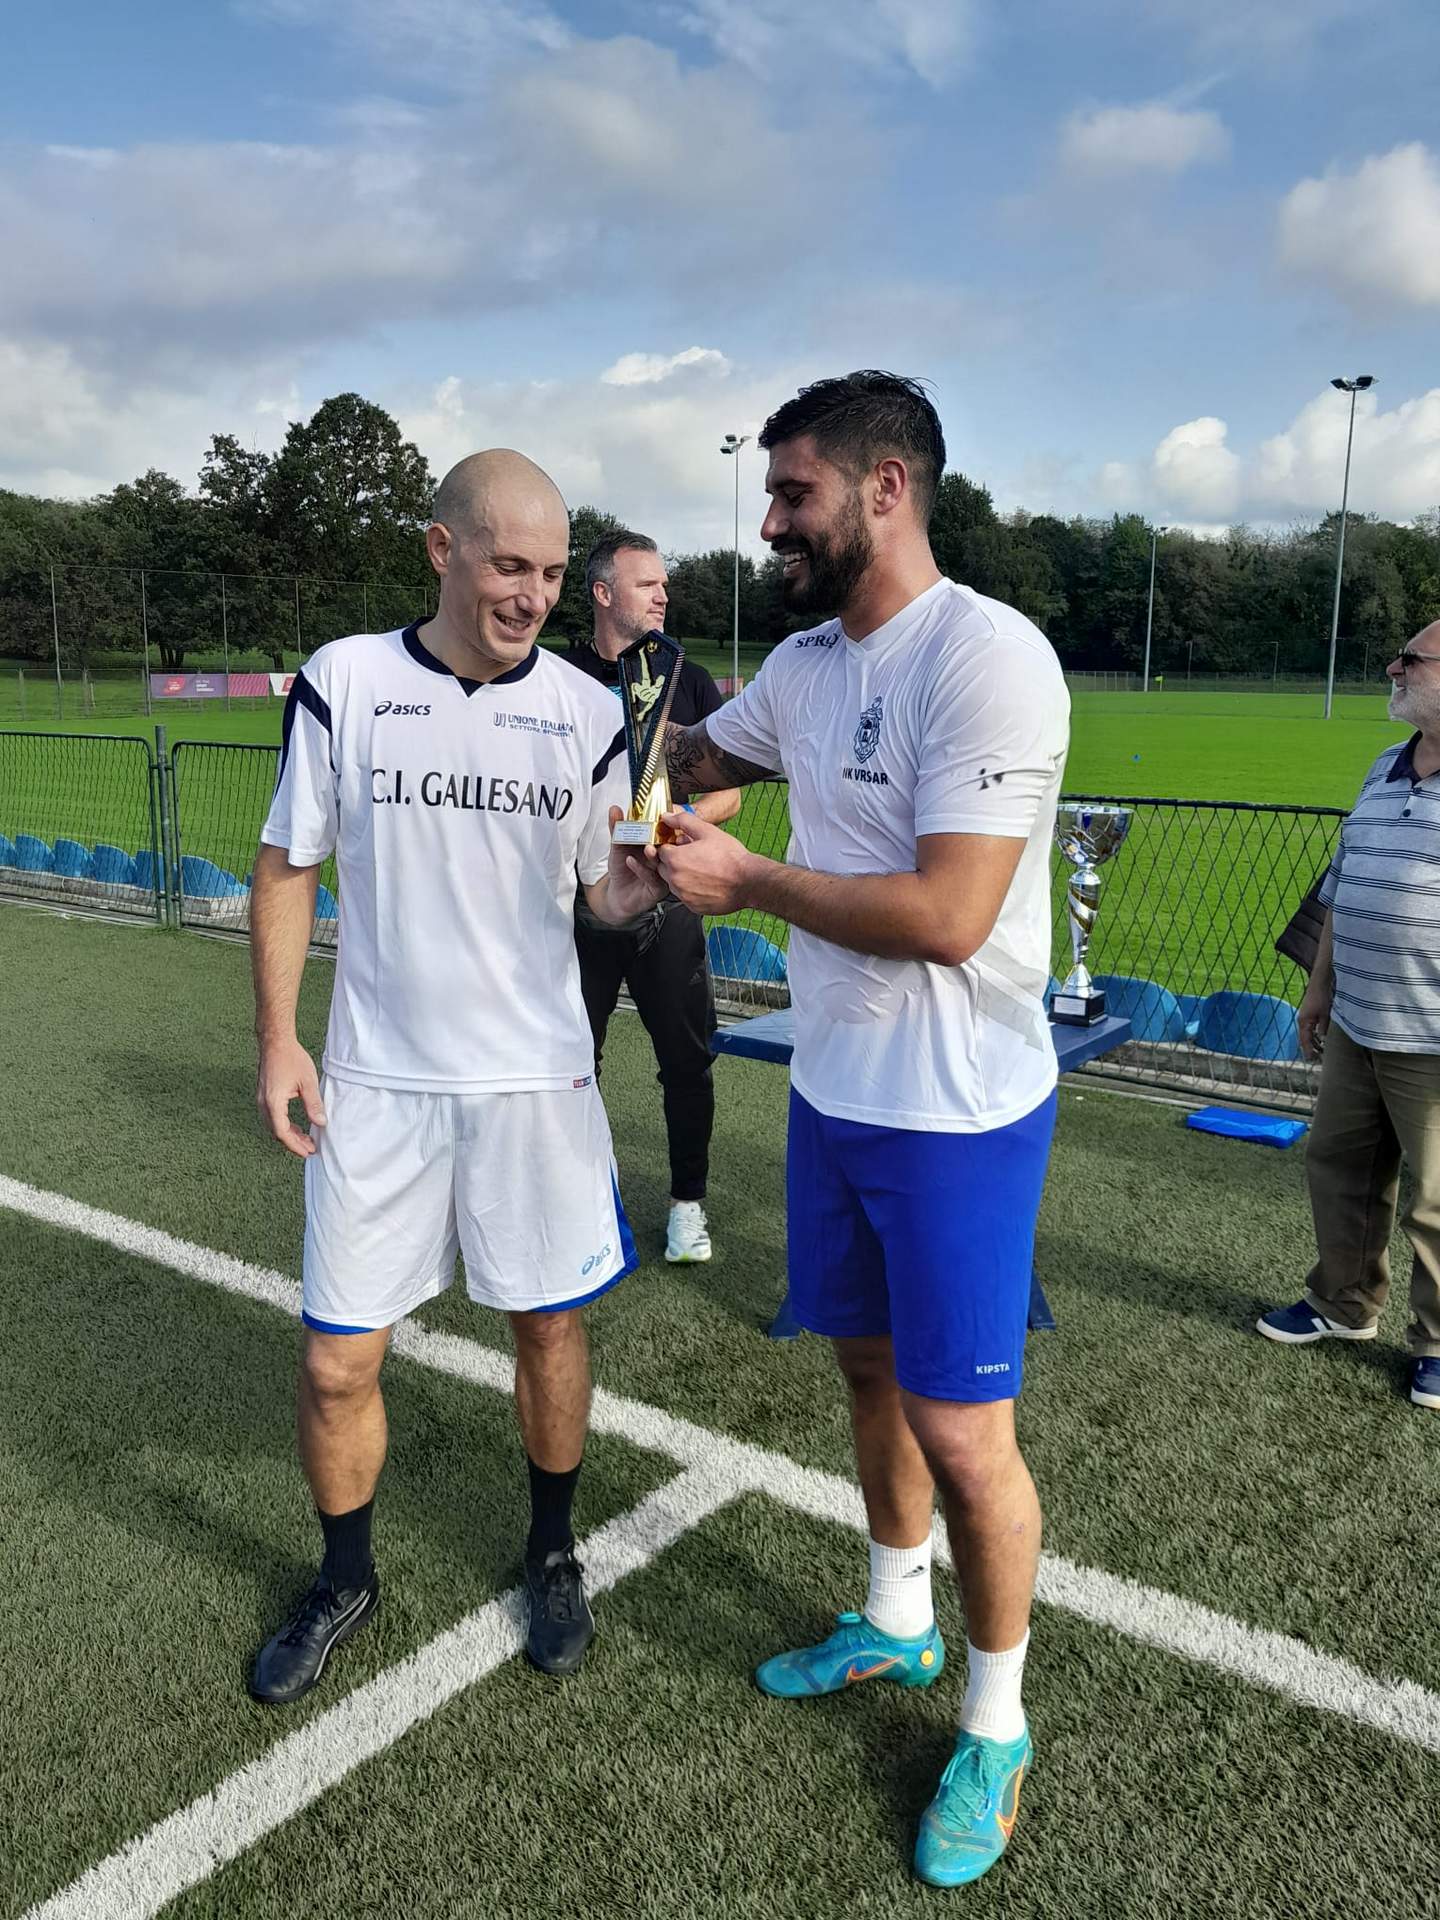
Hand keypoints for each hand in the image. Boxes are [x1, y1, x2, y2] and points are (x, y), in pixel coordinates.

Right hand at [257, 1036, 326, 1156]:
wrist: (275, 1041)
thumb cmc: (291, 1058)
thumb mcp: (308, 1082)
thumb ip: (314, 1104)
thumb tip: (321, 1123)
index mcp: (273, 1102)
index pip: (282, 1132)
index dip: (295, 1145)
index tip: (308, 1152)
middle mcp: (263, 1103)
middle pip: (277, 1132)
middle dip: (293, 1142)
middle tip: (311, 1148)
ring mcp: (261, 1099)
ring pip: (274, 1125)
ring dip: (289, 1134)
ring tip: (306, 1139)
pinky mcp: (264, 1095)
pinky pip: (272, 1117)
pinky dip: (284, 1124)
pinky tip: (297, 1125)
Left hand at [603, 806, 669, 919]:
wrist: (617, 896)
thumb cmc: (622, 870)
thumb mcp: (618, 846)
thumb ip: (617, 828)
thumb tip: (614, 809)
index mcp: (657, 846)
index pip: (664, 833)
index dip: (661, 825)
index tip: (656, 817)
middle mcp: (662, 860)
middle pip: (667, 846)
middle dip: (660, 839)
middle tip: (653, 832)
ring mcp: (662, 874)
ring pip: (663, 863)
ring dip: (654, 854)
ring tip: (647, 848)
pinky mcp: (657, 889)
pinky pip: (653, 878)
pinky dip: (641, 869)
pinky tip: (630, 861)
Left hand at [655, 811, 757, 914]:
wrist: (749, 881)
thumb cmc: (731, 857)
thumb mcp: (707, 831)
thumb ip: (683, 821)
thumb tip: (668, 817)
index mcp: (675, 859)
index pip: (660, 851)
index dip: (672, 847)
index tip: (683, 847)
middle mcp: (675, 879)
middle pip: (664, 867)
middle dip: (674, 861)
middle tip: (694, 858)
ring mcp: (683, 895)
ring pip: (673, 883)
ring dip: (682, 876)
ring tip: (702, 870)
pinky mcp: (692, 906)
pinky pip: (685, 896)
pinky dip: (691, 890)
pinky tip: (706, 883)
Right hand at [1297, 979, 1332, 1060]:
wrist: (1319, 983)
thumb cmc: (1321, 996)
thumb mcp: (1325, 1014)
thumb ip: (1323, 1027)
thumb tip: (1323, 1039)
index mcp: (1304, 1022)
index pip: (1305, 1040)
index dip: (1308, 1050)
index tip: (1312, 1060)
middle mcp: (1302, 1021)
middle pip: (1305, 1039)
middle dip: (1311, 1049)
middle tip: (1317, 1059)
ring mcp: (1305, 1018)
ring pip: (1308, 1034)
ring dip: (1313, 1042)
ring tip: (1321, 1052)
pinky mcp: (1310, 1015)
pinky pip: (1311, 1028)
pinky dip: (1315, 1035)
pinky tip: (1321, 1040)